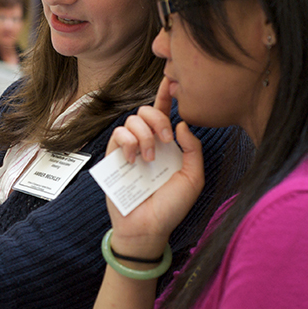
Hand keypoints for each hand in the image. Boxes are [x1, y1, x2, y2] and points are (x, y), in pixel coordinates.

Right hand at [105, 78, 203, 258]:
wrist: (147, 228)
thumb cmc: (171, 207)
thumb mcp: (193, 178)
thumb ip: (193, 149)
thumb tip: (181, 124)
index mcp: (167, 145)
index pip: (165, 112)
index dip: (166, 94)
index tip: (170, 80)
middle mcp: (147, 143)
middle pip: (147, 111)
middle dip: (157, 119)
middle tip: (164, 140)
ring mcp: (129, 149)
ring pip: (132, 120)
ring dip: (144, 135)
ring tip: (149, 158)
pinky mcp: (113, 157)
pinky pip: (118, 135)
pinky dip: (128, 142)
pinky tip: (134, 160)